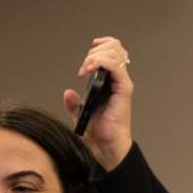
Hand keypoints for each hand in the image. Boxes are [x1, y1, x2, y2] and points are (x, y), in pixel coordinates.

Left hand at [63, 36, 133, 170]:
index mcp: (111, 83)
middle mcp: (118, 81)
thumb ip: (74, 103)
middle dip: (96, 51)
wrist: (106, 147)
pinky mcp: (124, 89)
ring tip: (86, 69)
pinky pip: (115, 66)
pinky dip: (101, 62)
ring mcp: (122, 84)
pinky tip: (89, 70)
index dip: (102, 45)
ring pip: (116, 52)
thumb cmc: (98, 134)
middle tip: (85, 66)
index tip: (91, 49)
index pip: (113, 52)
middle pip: (116, 47)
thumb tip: (68, 93)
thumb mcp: (80, 115)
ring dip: (96, 56)